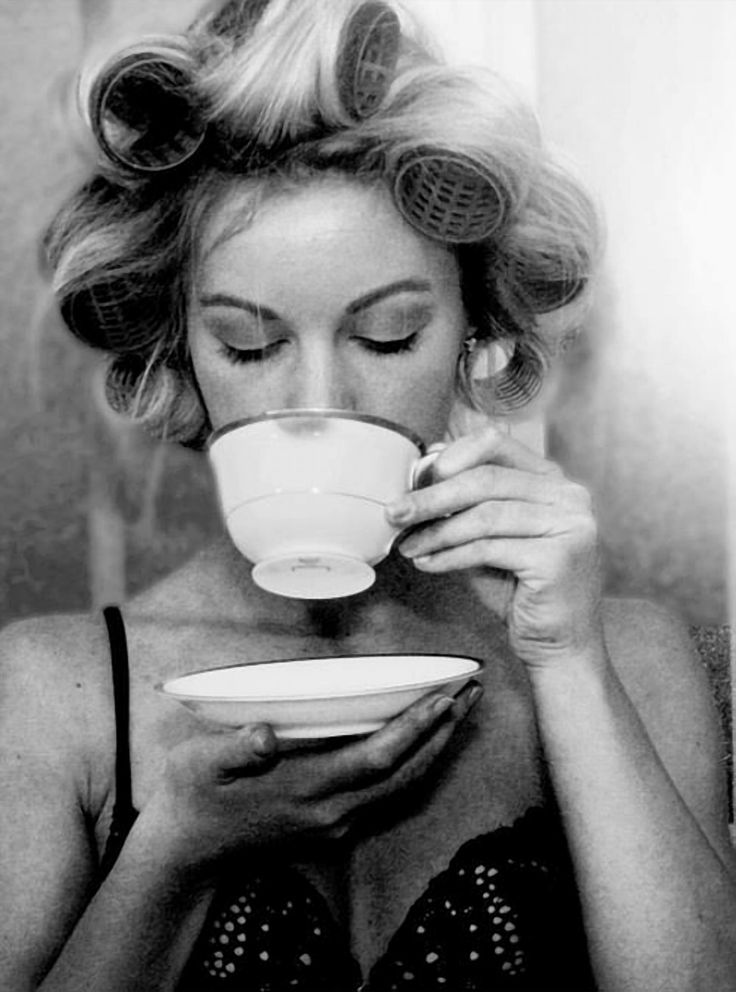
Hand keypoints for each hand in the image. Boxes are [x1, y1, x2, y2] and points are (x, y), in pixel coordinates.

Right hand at [142, 682, 480, 877]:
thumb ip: (233, 749)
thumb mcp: (198, 764)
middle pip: (404, 774)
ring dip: (436, 751)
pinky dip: (415, 767)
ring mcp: (334, 824)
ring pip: (402, 789)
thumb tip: (263, 734)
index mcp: (304, 790)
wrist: (188, 850)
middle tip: (471, 693)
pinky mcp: (333, 828)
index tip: (443, 696)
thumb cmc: (193, 795)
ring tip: (458, 712)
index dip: (415, 727)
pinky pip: (388, 796)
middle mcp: (330, 812)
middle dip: (442, 734)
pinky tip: (425, 744)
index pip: (376, 758)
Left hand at [387, 425, 603, 669]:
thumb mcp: (490, 537)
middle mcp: (568, 496)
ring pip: (485, 515)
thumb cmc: (522, 590)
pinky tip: (430, 562)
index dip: (451, 457)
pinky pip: (488, 548)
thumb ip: (466, 506)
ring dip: (437, 531)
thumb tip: (422, 476)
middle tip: (396, 512)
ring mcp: (569, 525)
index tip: (415, 479)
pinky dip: (451, 556)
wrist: (559, 643)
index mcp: (552, 481)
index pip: (496, 445)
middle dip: (432, 496)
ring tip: (409, 545)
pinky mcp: (559, 558)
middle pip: (486, 479)